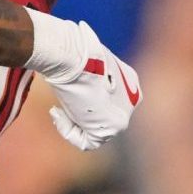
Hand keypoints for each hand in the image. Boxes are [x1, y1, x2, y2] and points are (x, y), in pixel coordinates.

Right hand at [24, 11, 141, 149]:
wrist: (73, 54)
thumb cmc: (72, 51)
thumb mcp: (84, 61)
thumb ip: (86, 75)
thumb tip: (67, 68)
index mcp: (129, 81)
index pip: (108, 103)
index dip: (84, 104)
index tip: (69, 95)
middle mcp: (133, 99)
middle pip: (102, 119)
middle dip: (80, 116)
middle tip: (62, 106)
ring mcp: (125, 113)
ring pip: (96, 133)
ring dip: (72, 124)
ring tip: (59, 110)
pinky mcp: (115, 126)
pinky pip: (88, 142)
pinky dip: (68, 132)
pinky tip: (59, 114)